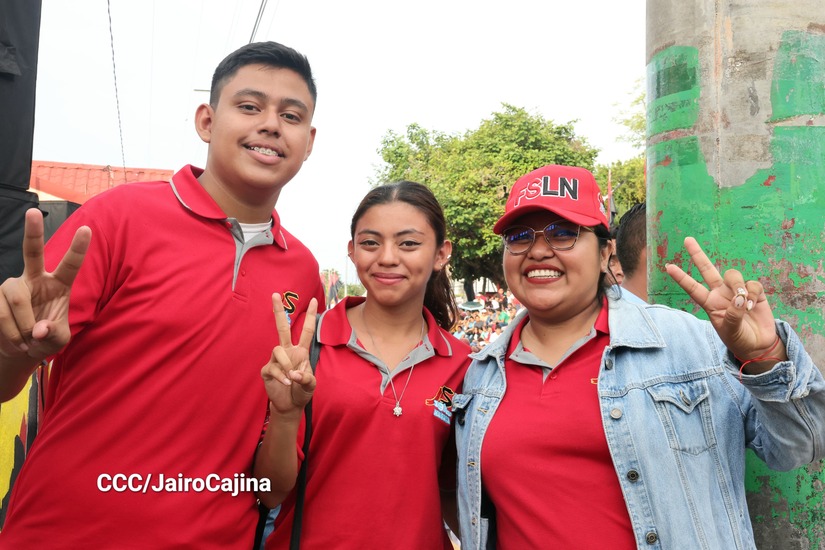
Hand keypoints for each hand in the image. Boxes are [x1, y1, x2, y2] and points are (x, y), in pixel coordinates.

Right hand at [0, 209, 90, 360]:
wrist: (22, 348)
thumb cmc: (46, 337)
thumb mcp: (59, 340)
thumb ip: (54, 334)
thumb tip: (39, 329)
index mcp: (59, 284)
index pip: (70, 264)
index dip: (78, 248)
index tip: (87, 229)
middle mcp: (35, 278)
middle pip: (32, 252)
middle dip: (33, 232)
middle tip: (33, 212)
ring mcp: (13, 285)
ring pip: (18, 301)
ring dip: (24, 327)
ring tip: (29, 340)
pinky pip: (2, 313)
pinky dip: (12, 333)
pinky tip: (18, 340)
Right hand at [261, 294, 317, 415]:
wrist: (290, 405)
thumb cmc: (302, 391)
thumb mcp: (311, 385)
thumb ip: (306, 379)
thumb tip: (294, 373)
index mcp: (300, 351)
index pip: (306, 331)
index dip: (310, 316)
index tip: (314, 300)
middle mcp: (287, 351)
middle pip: (282, 328)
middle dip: (278, 312)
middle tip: (275, 294)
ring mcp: (276, 360)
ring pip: (277, 350)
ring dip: (286, 364)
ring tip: (291, 378)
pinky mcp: (267, 370)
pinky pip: (273, 367)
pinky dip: (281, 376)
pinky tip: (286, 383)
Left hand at [665, 237, 779, 360]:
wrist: (758, 345)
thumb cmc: (739, 339)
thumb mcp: (731, 331)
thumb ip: (733, 315)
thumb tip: (739, 298)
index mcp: (709, 303)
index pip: (692, 288)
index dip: (681, 278)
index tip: (668, 267)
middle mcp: (720, 294)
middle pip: (707, 269)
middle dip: (697, 254)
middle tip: (687, 240)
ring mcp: (736, 291)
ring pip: (732, 275)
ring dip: (738, 285)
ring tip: (744, 302)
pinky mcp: (754, 292)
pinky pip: (752, 284)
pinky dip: (754, 294)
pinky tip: (754, 306)